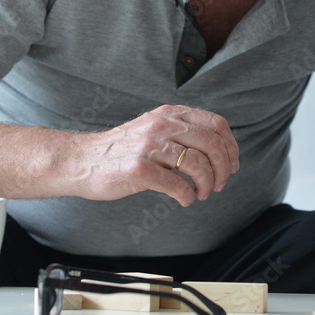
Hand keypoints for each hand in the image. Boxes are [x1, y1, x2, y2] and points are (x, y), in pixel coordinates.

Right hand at [77, 105, 239, 206]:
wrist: (81, 160)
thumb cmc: (122, 150)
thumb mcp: (154, 128)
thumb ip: (182, 132)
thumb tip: (219, 150)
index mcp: (170, 114)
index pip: (216, 124)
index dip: (231, 146)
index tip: (233, 165)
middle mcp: (163, 125)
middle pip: (212, 144)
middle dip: (223, 168)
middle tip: (220, 184)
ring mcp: (150, 146)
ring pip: (198, 164)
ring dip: (207, 184)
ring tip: (201, 193)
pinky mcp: (139, 169)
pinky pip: (177, 184)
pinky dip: (187, 196)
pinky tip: (185, 199)